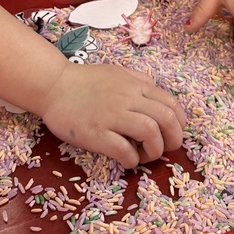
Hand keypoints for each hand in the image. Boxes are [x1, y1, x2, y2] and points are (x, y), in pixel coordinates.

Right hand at [40, 63, 186, 168]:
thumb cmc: (84, 81)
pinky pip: (124, 149)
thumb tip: (157, 94)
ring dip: (154, 150)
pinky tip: (127, 160)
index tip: (175, 134)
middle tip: (164, 149)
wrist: (53, 86)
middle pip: (167, 119)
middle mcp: (127, 98)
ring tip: (144, 156)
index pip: (171, 103)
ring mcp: (111, 115)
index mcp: (135, 85)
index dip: (180, 123)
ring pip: (150, 132)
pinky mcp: (95, 133)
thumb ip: (139, 82)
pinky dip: (132, 160)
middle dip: (174, 139)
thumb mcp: (117, 73)